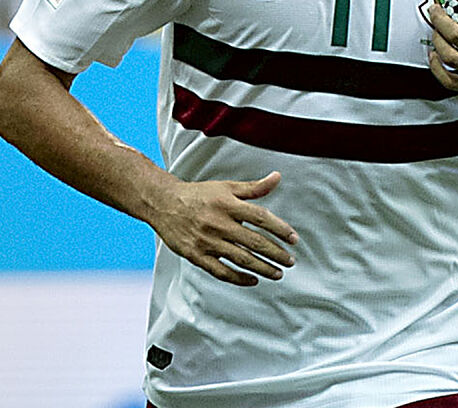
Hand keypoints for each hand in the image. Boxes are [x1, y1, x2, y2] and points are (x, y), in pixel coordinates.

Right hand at [148, 171, 298, 286]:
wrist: (163, 203)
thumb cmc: (198, 194)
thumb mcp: (226, 186)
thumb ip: (253, 187)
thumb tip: (277, 177)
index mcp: (228, 204)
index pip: (261, 218)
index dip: (280, 229)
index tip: (294, 239)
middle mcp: (219, 223)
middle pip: (254, 242)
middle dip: (276, 253)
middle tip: (291, 261)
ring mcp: (207, 241)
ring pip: (241, 259)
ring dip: (263, 268)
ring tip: (278, 273)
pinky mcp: (196, 256)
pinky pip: (221, 271)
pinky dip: (239, 278)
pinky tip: (253, 280)